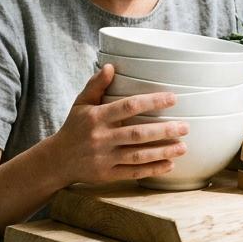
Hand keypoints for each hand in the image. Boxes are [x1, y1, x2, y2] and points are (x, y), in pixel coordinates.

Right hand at [43, 64, 188, 185]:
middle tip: (185, 127)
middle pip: (137, 134)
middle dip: (164, 130)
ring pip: (138, 156)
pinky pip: (133, 173)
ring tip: (183, 146)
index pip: (128, 107)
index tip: (173, 98)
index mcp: (97, 117)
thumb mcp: (80, 103)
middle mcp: (101, 138)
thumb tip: (111, 66)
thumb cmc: (74, 127)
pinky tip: (170, 164)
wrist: (57, 160)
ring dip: (163, 151)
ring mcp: (104, 158)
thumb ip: (96, 85)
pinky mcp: (107, 175)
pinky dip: (152, 169)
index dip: (151, 102)